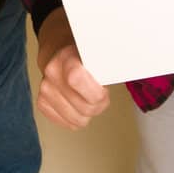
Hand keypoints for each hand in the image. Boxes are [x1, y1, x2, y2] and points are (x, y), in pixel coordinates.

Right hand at [35, 9, 109, 129]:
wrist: (58, 48)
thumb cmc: (84, 53)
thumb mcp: (97, 50)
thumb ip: (107, 62)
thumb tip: (131, 68)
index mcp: (66, 56)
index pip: (76, 79)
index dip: (96, 92)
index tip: (104, 89)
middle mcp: (52, 72)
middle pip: (84, 107)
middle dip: (98, 104)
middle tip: (100, 93)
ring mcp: (45, 88)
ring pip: (77, 120)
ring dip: (88, 112)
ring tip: (88, 97)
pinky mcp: (41, 102)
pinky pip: (67, 123)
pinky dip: (76, 117)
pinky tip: (77, 103)